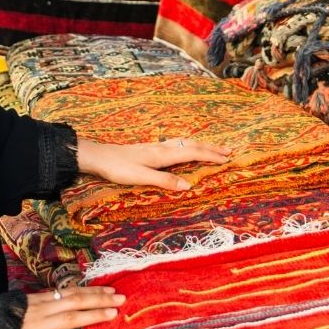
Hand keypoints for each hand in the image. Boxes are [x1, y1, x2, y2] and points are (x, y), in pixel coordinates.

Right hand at [17, 286, 122, 328]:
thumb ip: (43, 305)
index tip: (111, 289)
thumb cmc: (0, 314)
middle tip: (122, 297)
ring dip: (91, 315)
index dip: (91, 290)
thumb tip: (63, 302)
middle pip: (74, 300)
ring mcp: (35, 327)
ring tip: (112, 314)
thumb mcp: (24, 305)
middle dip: (99, 298)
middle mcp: (41, 310)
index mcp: (40, 300)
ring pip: (67, 318)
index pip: (70, 292)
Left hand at [76, 137, 232, 190]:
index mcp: (163, 155)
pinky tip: (186, 147)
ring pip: (184, 142)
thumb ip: (165, 181)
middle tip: (229, 151)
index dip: (210, 156)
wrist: (99, 157)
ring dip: (201, 145)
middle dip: (211, 148)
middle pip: (192, 145)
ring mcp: (156, 146)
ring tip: (213, 148)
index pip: (192, 153)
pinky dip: (189, 145)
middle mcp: (162, 147)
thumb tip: (188, 186)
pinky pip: (177, 144)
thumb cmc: (118, 168)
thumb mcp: (141, 177)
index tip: (227, 158)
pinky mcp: (150, 149)